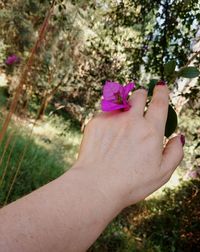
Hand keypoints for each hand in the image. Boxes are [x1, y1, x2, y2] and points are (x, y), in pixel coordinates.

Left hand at [74, 84, 183, 207]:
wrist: (96, 185)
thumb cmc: (131, 183)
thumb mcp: (162, 173)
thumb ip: (175, 153)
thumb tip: (178, 137)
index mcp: (150, 131)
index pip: (159, 102)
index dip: (161, 91)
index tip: (160, 86)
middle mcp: (132, 120)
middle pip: (139, 95)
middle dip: (141, 94)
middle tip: (140, 101)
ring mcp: (112, 119)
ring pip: (121, 101)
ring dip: (124, 105)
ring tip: (122, 121)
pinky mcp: (96, 122)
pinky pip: (105, 112)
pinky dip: (109, 117)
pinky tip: (107, 134)